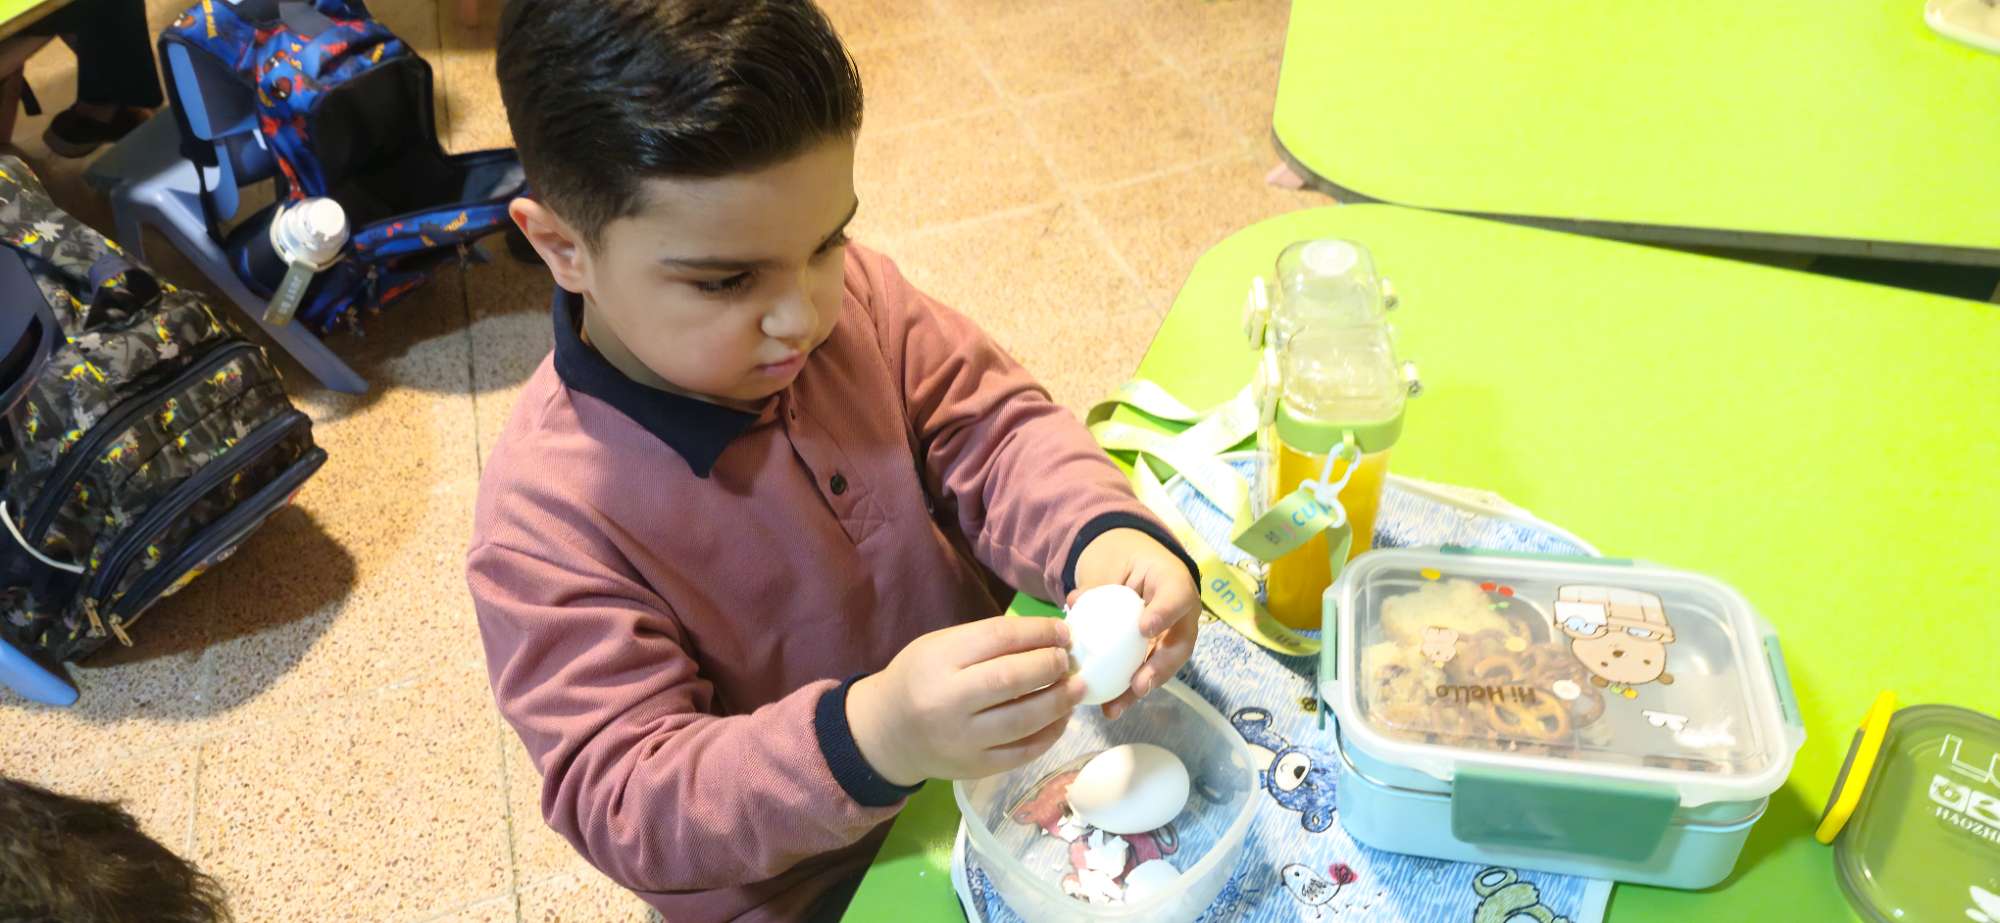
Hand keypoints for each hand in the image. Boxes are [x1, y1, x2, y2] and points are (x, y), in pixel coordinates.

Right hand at [847, 616, 1087, 785]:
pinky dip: (1049, 734)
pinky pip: (1022, 752)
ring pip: (1023, 719)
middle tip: (1069, 660)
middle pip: (1013, 679)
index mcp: (939, 661)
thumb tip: (1047, 636)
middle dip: (1051, 666)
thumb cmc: (919, 678)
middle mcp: (949, 701)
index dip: (1039, 633)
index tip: (1064, 632)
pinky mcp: (974, 767)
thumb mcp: (940, 646)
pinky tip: (1061, 718)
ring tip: (1077, 688)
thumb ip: (987, 641)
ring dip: (1059, 702)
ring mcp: (962, 739)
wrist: (886, 733)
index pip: (999, 639)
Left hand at [1071, 528, 1200, 719]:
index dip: (1165, 614)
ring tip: (1118, 706)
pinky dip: (1129, 691)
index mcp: (1173, 580)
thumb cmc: (1122, 558)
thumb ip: (1096, 585)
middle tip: (1140, 683)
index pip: (1176, 596)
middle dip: (1160, 666)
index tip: (1144, 628)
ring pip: (1164, 665)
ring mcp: (1171, 635)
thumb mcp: (1110, 562)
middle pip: (1179, 643)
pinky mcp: (1156, 653)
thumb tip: (1074, 603)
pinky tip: (1110, 707)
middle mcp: (1181, 612)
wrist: (1130, 563)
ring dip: (1142, 687)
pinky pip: (1146, 672)